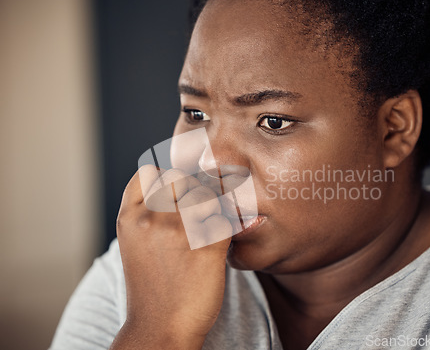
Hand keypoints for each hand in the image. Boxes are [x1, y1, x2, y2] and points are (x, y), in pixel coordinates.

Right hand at [111, 165, 231, 349]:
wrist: (160, 328)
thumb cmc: (152, 287)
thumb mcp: (134, 244)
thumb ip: (147, 213)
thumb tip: (175, 185)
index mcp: (129, 218)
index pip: (150, 172)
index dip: (166, 180)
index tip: (175, 195)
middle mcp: (151, 218)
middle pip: (182, 179)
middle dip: (192, 192)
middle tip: (197, 216)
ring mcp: (179, 230)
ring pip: (207, 195)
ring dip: (213, 209)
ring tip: (207, 232)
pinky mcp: (208, 245)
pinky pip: (226, 218)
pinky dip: (227, 229)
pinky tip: (219, 245)